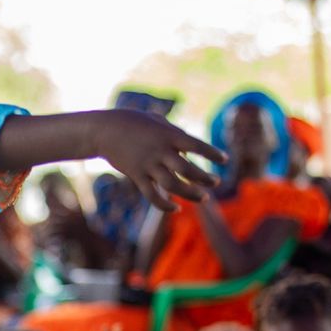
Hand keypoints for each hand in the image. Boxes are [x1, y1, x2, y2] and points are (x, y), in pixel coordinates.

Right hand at [91, 110, 223, 211]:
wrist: (106, 130)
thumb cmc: (134, 122)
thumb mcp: (158, 122)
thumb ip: (175, 134)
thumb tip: (189, 147)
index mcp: (168, 135)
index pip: (196, 145)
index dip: (212, 153)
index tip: (224, 160)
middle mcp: (160, 151)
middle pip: (188, 170)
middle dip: (205, 178)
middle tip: (215, 182)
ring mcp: (148, 165)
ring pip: (173, 185)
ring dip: (191, 193)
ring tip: (203, 198)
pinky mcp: (136, 175)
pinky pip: (152, 195)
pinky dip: (165, 204)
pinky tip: (176, 208)